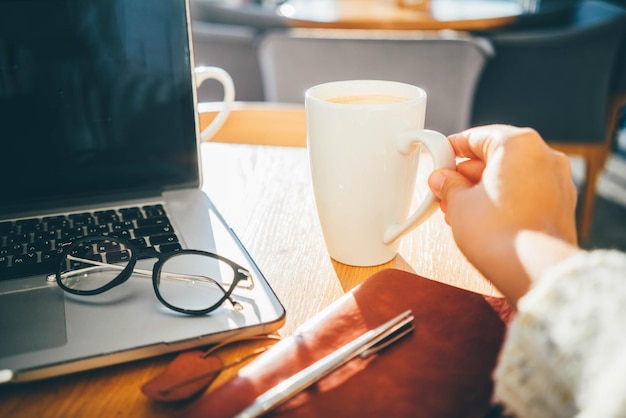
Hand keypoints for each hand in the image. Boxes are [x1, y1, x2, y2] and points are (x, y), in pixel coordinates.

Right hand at [428, 125, 579, 303]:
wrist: (533, 271)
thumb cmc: (498, 233)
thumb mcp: (459, 203)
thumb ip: (449, 185)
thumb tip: (442, 180)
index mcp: (519, 144)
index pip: (478, 136)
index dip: (453, 148)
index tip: (440, 158)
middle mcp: (545, 157)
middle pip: (497, 156)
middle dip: (467, 174)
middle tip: (445, 189)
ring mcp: (557, 182)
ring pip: (512, 176)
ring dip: (483, 189)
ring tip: (458, 209)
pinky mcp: (561, 207)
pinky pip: (526, 193)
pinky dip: (503, 201)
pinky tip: (481, 218)